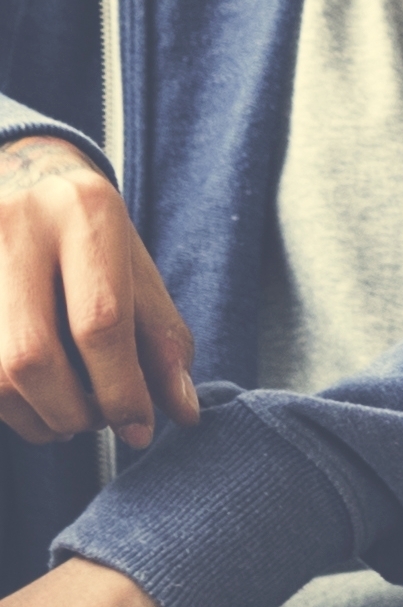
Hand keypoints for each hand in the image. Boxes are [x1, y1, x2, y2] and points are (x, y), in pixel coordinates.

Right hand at [0, 137, 194, 448]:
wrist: (21, 178)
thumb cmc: (89, 241)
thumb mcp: (138, 276)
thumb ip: (163, 343)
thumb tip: (181, 412)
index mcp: (84, 211)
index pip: (100, 323)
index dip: (122, 391)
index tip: (138, 428)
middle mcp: (15, 222)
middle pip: (32, 356)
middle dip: (71, 410)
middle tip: (96, 420)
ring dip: (33, 415)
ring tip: (64, 415)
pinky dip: (4, 402)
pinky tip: (28, 398)